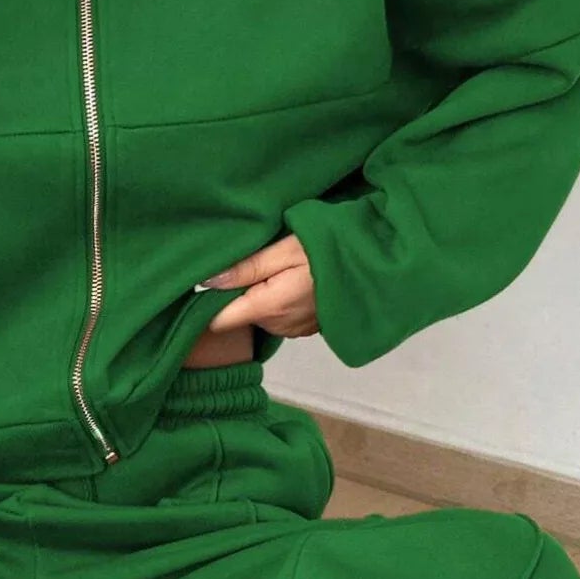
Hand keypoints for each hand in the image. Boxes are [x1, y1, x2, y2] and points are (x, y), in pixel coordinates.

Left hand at [193, 234, 319, 344]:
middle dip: (237, 293)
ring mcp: (294, 330)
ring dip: (258, 296)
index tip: (204, 284)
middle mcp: (279, 326)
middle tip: (251, 262)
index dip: (207, 305)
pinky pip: (277, 318)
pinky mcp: (305, 328)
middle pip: (238, 315)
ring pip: (257, 316)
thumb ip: (246, 267)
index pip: (219, 321)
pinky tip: (289, 282)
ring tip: (274, 270)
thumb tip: (206, 281)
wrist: (375, 265)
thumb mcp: (286, 249)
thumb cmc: (331, 249)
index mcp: (269, 307)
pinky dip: (275, 302)